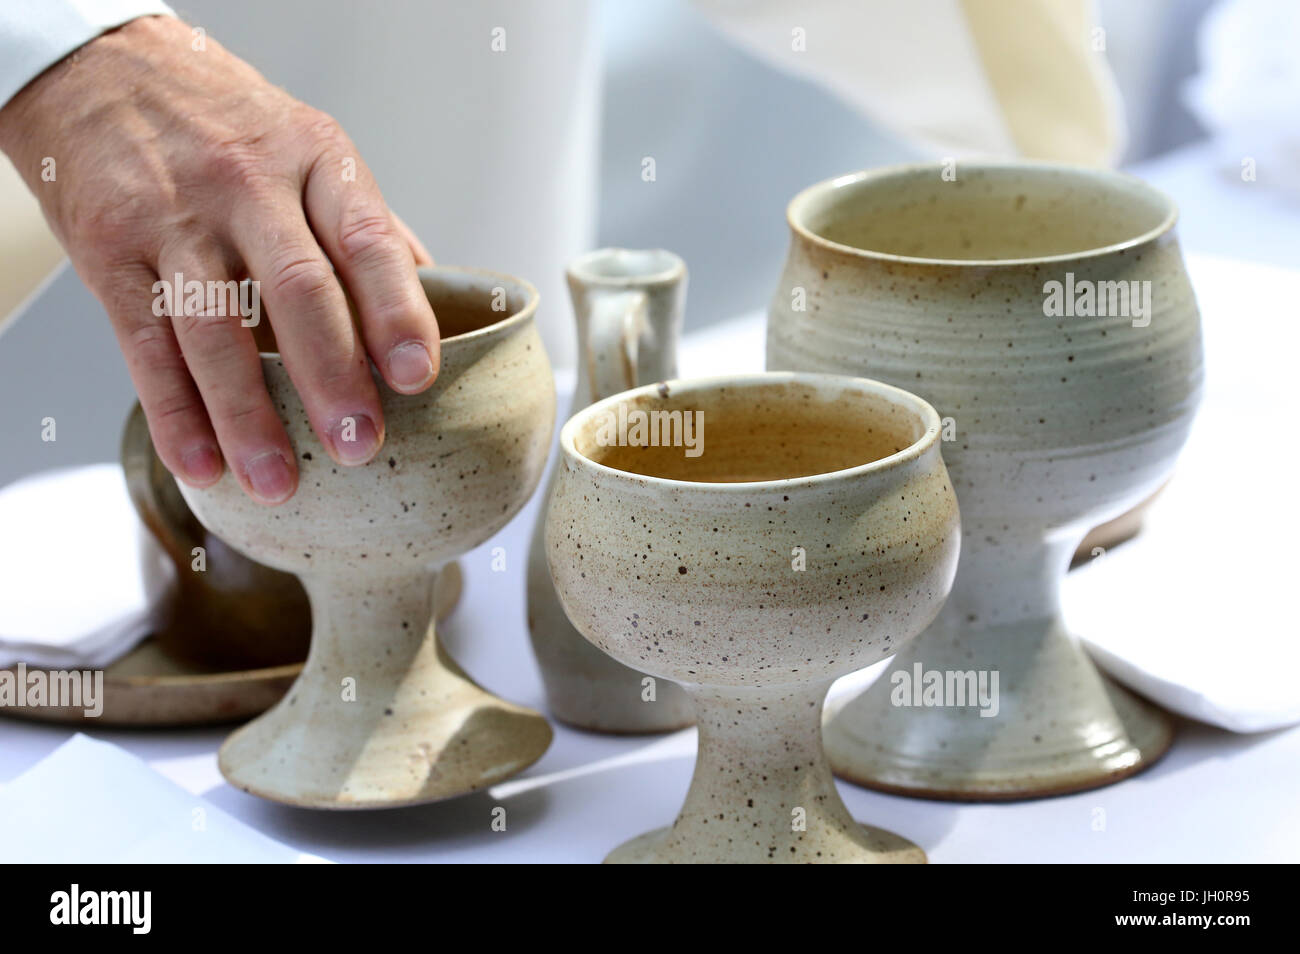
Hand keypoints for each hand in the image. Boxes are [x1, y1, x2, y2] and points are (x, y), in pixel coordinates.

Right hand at [0, 15, 439, 503]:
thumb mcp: (312, 150)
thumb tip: (441, 305)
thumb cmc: (229, 125)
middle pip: (297, 291)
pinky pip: (144, 343)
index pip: (368, 240)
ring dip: (246, 416)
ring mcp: (174, 218)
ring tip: (277, 482)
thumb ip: (370, 229)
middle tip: (357, 445)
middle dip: (331, 377)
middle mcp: (248, 184)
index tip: (417, 375)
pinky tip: (200, 463)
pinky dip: (173, 412)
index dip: (396, 312)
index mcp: (317, 161)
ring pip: (215, 329)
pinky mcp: (110, 250)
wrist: (105, 70)